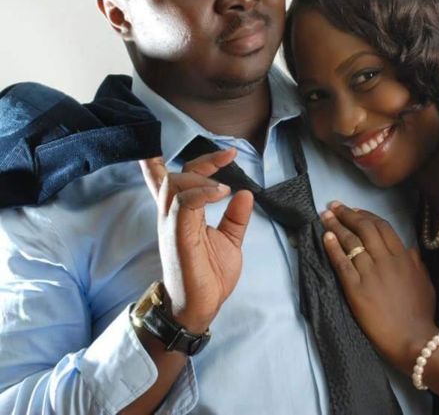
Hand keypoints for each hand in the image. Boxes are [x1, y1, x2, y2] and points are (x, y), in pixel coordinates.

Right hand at [140, 148, 253, 333]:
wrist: (200, 306)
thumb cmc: (209, 275)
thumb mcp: (229, 240)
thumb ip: (235, 217)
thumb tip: (246, 193)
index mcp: (182, 215)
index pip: (179, 178)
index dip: (201, 160)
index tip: (229, 153)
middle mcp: (172, 215)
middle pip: (176, 174)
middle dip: (203, 160)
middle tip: (228, 156)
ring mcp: (172, 224)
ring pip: (175, 183)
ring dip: (202, 176)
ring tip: (224, 186)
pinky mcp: (177, 235)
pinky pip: (184, 202)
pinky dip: (202, 191)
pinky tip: (222, 192)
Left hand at [320, 201, 436, 373]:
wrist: (413, 339)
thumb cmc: (421, 313)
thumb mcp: (425, 283)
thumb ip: (416, 263)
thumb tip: (409, 248)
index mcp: (403, 257)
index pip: (382, 227)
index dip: (365, 215)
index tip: (354, 209)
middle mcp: (385, 260)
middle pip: (364, 229)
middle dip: (347, 214)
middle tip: (333, 206)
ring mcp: (370, 274)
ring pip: (351, 242)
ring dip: (336, 226)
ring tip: (324, 216)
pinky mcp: (356, 289)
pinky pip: (342, 263)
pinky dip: (332, 248)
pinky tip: (325, 237)